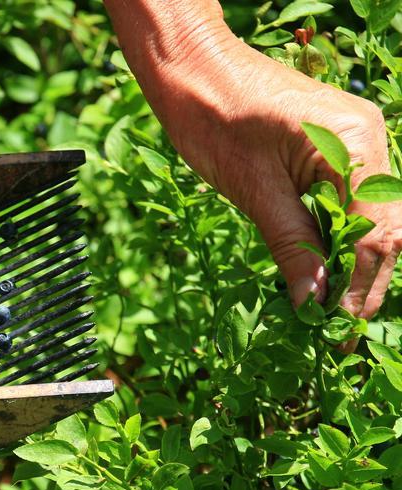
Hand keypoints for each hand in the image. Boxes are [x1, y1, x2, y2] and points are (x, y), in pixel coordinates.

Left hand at [133, 29, 399, 319]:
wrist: (192, 69)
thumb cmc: (214, 117)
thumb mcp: (251, 190)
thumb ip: (291, 244)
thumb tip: (313, 301)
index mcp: (356, 144)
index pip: (375, 232)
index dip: (361, 285)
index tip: (342, 330)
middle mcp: (369, 140)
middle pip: (384, 228)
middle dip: (365, 281)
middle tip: (343, 333)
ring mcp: (356, 141)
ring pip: (371, 218)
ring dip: (353, 264)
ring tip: (332, 312)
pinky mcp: (335, 147)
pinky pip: (350, 201)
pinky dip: (338, 238)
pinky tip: (322, 270)